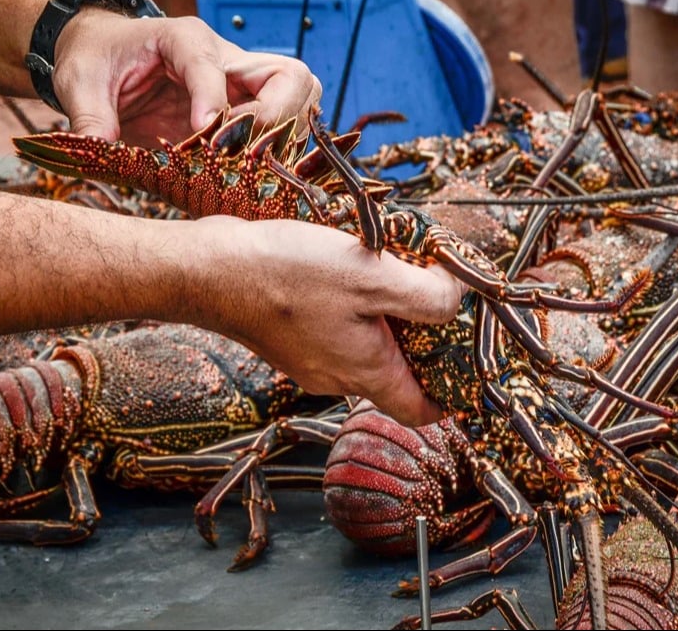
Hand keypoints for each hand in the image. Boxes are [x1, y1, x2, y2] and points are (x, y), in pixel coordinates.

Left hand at [50, 10, 321, 146]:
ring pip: (299, 98)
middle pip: (288, 76)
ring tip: (248, 163)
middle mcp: (225, 57)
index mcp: (184, 38)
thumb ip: (90, 115)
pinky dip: (278, 149)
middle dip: (276, 116)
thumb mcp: (79, 83)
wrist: (101, 54)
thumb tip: (97, 149)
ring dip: (283, 135)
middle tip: (241, 149)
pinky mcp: (241, 110)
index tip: (204, 134)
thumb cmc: (95, 59)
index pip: (215, 66)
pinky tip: (249, 171)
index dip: (214, 102)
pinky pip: (283, 124)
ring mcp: (239, 85)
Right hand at [177, 217, 467, 426]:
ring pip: (364, 347)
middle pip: (395, 373)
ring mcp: (308, 357)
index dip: (451, 396)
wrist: (209, 270)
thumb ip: (427, 296)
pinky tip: (346, 266)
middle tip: (436, 294)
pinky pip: (333, 327)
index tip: (468, 367)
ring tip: (391, 269)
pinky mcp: (286, 333)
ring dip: (384, 315)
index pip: (421, 411)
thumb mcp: (374, 278)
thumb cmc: (287, 276)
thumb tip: (456, 298)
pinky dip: (351, 303)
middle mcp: (337, 375)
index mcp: (366, 373)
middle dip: (421, 339)